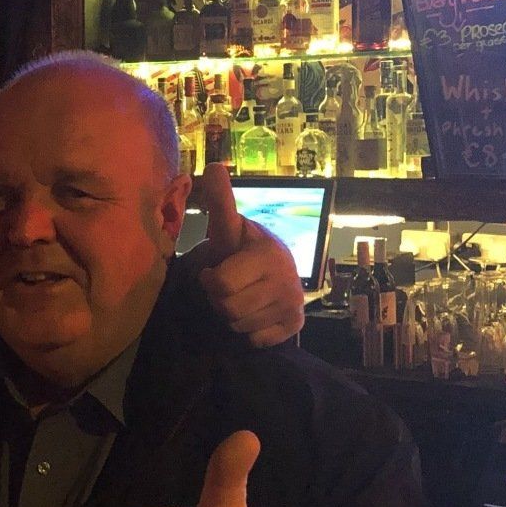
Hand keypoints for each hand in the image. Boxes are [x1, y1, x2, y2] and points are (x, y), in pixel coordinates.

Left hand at [185, 164, 305, 347]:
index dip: (210, 280)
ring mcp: (293, 304)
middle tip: (226, 285)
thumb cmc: (242, 248)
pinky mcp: (295, 325)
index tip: (214, 270)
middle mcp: (286, 280)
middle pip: (228, 309)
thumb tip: (213, 165)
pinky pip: (256, 340)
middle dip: (218, 299)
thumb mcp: (229, 226)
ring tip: (241, 296)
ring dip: (232, 316)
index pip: (222, 285)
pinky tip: (255, 312)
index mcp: (268, 255)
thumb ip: (220, 201)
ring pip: (240, 327)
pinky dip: (249, 331)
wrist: (272, 269)